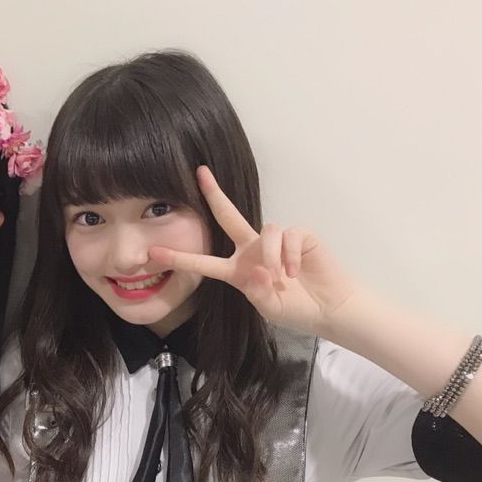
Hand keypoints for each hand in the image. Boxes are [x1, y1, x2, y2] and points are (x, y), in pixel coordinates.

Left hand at [148, 166, 356, 334]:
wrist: (328, 309)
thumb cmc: (296, 309)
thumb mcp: (268, 307)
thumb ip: (258, 293)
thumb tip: (259, 270)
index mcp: (237, 270)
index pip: (204, 262)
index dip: (180, 258)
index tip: (154, 252)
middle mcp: (252, 250)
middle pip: (228, 216)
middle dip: (214, 194)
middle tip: (200, 172)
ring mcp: (276, 241)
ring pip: (266, 231)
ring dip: (272, 256)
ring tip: (284, 277)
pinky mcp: (300, 235)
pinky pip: (288, 236)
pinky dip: (291, 255)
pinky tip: (297, 272)